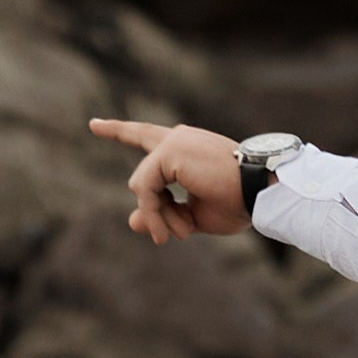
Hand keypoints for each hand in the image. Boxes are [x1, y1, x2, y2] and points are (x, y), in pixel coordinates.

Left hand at [89, 118, 250, 242]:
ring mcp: (172, 142)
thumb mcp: (194, 215)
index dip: (121, 131)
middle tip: (113, 148)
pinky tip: (179, 227)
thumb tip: (132, 221)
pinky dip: (156, 213)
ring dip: (159, 216)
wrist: (262, 193)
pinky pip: (145, 191)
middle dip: (133, 166)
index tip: (95, 125)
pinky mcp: (168, 152)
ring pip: (141, 187)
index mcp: (187, 149)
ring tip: (184, 232)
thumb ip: (164, 214)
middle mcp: (178, 137)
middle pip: (139, 150)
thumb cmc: (239, 203)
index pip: (147, 137)